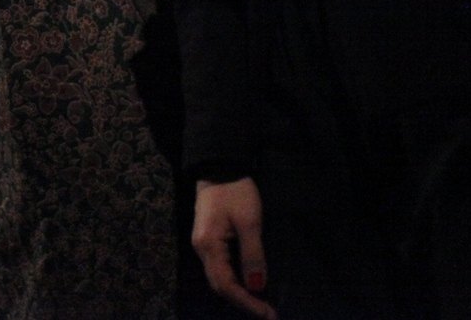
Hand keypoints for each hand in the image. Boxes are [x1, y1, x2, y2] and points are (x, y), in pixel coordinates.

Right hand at [192, 177, 274, 318]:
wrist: (219, 166)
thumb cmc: (235, 192)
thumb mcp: (249, 222)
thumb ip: (253, 255)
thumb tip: (257, 286)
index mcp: (209, 246)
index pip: (226, 284)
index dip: (247, 302)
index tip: (269, 313)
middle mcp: (201, 249)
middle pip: (219, 285)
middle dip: (243, 301)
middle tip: (267, 313)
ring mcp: (203, 244)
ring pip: (218, 278)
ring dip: (239, 293)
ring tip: (261, 303)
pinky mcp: (209, 239)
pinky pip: (219, 268)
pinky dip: (234, 280)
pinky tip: (248, 283)